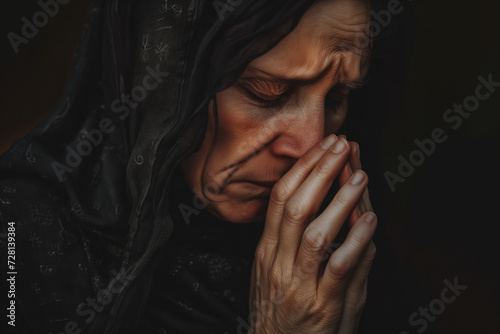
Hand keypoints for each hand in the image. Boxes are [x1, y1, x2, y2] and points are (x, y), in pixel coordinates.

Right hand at [249, 135, 375, 333]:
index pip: (279, 199)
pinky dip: (355, 241)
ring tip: (359, 175)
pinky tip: (368, 220)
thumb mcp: (273, 271)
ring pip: (316, 235)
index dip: (302, 169)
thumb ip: (290, 239)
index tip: (322, 146)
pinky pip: (339, 269)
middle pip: (294, 208)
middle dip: (319, 172)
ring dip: (339, 201)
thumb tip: (317, 201)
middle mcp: (277, 263)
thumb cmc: (279, 311)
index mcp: (266, 251)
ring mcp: (299, 285)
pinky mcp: (322, 307)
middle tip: (340, 145)